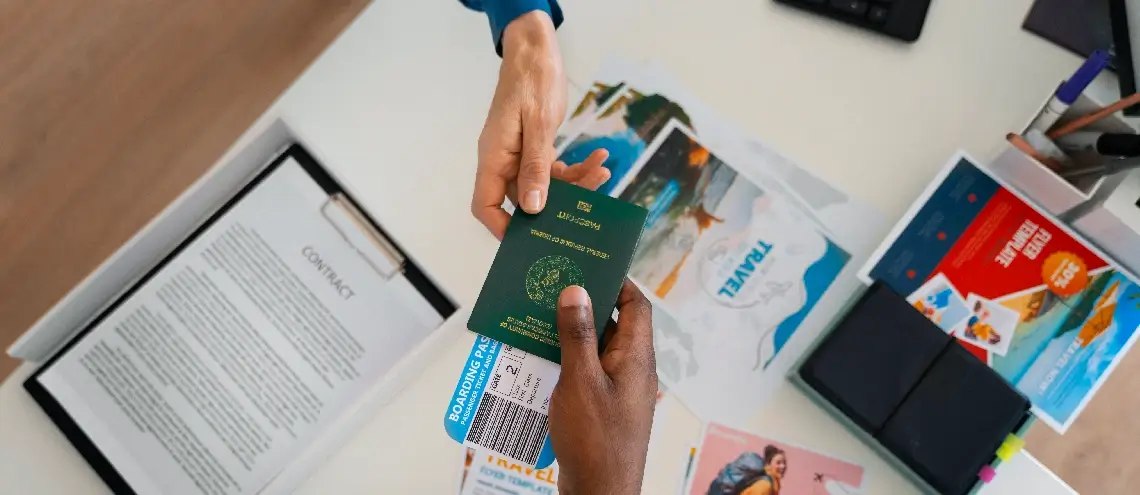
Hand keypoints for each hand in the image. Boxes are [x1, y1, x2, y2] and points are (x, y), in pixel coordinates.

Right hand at [473, 11, 610, 238]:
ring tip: (602, 172)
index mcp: (493, 156)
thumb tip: (532, 208)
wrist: (536, 51)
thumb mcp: (537, 124)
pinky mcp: (536, 148)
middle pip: (524, 200)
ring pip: (546, 186)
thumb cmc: (531, 80)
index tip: (530, 241)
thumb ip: (535, 166)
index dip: (503, 228)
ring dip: (576, 184)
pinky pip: (555, 169)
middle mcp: (503, 160)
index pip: (486, 205)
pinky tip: (598, 159)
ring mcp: (519, 155)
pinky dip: (576, 167)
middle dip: (558, 205)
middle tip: (587, 208)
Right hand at [549, 281, 656, 494]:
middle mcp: (631, 369)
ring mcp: (617, 389)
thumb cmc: (595, 440)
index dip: (617, 280)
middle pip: (612, 324)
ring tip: (535, 315)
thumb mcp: (581, 381)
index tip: (588, 263)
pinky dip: (564, 360)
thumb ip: (578, 335)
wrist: (599, 493)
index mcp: (636, 357)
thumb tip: (577, 290)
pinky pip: (584, 372)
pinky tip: (535, 356)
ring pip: (593, 348)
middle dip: (582, 304)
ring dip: (567, 334)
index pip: (636, 305)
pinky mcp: (601, 406)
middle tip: (551, 284)